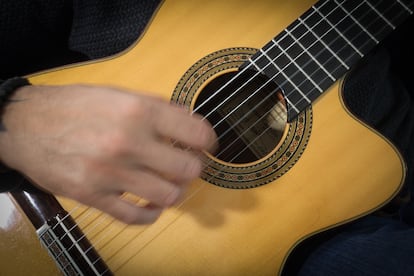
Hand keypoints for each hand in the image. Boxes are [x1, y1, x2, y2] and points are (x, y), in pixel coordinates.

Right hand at [0, 84, 216, 223]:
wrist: (24, 124)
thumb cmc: (73, 106)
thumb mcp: (117, 93)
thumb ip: (155, 107)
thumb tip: (188, 120)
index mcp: (138, 111)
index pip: (196, 132)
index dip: (209, 141)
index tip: (207, 145)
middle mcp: (128, 142)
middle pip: (187, 169)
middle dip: (194, 168)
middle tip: (188, 164)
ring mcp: (111, 173)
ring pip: (168, 196)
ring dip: (175, 192)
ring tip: (169, 183)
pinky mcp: (94, 196)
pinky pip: (135, 217)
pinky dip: (151, 214)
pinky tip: (151, 205)